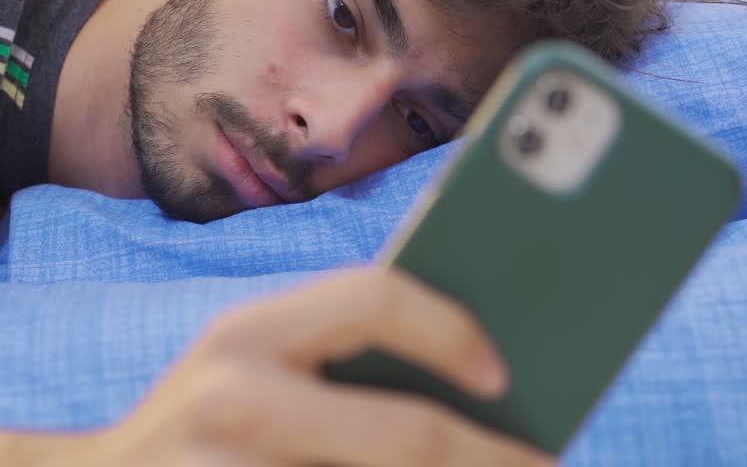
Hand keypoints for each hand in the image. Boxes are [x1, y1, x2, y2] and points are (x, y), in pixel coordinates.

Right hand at [94, 267, 553, 465]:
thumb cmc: (201, 433)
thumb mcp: (251, 376)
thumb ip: (336, 366)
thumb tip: (480, 385)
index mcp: (247, 333)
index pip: (372, 297)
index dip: (450, 329)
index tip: (504, 372)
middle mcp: (233, 396)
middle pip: (407, 436)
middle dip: (491, 461)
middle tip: (544, 465)